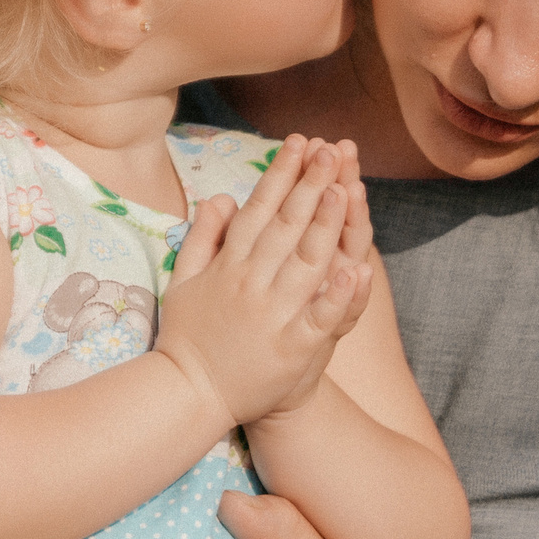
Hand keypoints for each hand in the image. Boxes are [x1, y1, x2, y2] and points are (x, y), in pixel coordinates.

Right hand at [156, 136, 373, 427]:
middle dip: (309, 185)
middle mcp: (251, 284)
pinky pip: (320, 317)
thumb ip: (202, 236)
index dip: (281, 174)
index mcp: (228, 265)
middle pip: (286, 227)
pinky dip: (337, 294)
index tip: (299, 143)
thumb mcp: (182, 280)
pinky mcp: (293, 349)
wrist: (189, 395)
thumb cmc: (187, 336)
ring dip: (325, 226)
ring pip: (306, 264)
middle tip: (331, 150)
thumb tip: (220, 196)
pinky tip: (356, 270)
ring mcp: (273, 316)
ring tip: (344, 190)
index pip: (259, 210)